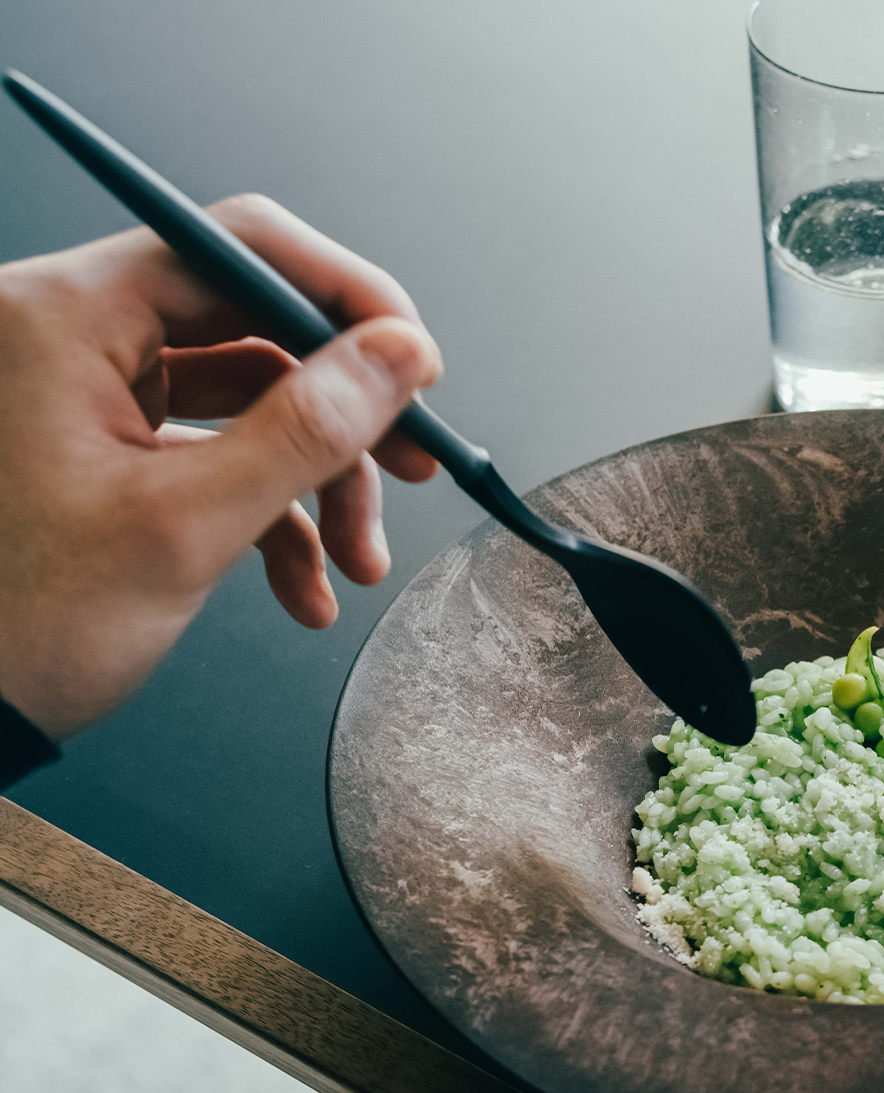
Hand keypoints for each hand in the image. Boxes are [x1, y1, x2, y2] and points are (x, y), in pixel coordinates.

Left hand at [0, 194, 441, 738]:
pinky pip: (216, 447)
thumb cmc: (20, 625)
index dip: (347, 300)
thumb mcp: (188, 527)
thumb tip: (400, 353)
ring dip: (319, 480)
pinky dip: (272, 512)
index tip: (414, 365)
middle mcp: (66, 331)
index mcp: (62, 315)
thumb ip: (307, 429)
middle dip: (343, 415)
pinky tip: (303, 583)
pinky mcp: (98, 441)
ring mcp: (82, 387)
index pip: (237, 247)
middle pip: (256, 325)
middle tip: (411, 465)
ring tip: (356, 559)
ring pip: (251, 397)